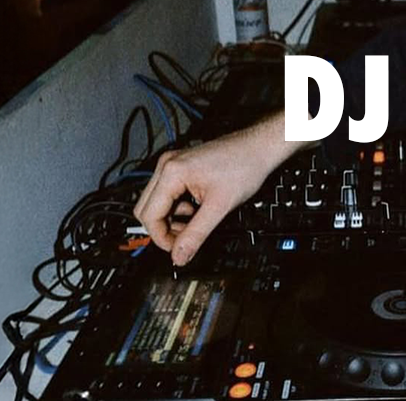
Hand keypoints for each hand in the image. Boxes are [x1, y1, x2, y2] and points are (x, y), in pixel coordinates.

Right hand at [134, 116, 297, 265]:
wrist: (259, 148)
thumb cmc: (245, 166)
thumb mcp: (220, 207)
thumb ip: (196, 234)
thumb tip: (179, 256)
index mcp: (172, 172)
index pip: (149, 215)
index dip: (161, 238)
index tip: (177, 250)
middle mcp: (167, 165)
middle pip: (146, 209)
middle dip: (164, 229)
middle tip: (185, 240)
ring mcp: (172, 165)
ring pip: (156, 202)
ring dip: (172, 219)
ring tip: (196, 223)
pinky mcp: (181, 167)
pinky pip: (167, 194)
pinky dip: (178, 208)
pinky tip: (197, 210)